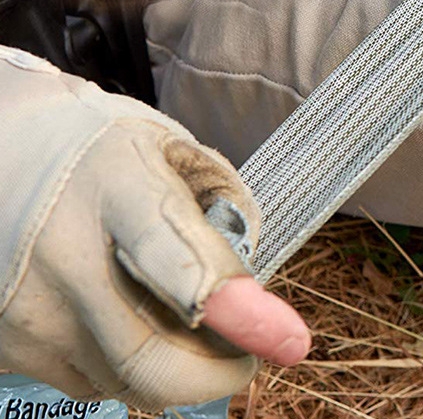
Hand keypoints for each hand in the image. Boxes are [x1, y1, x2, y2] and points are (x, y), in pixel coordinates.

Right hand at [0, 45, 308, 410]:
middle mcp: (62, 257)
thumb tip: (251, 279)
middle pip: (152, 359)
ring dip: (170, 366)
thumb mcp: (166, 147)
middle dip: (218, 372)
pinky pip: (84, 381)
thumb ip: (221, 203)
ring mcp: (24, 310)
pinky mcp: (2, 345)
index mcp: (116, 188)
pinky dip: (121, 366)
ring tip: (175, 316)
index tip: (287, 338)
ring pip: (123, 382)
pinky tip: (123, 318)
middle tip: (246, 353)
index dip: (236, 309)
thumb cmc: (92, 146)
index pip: (178, 260)